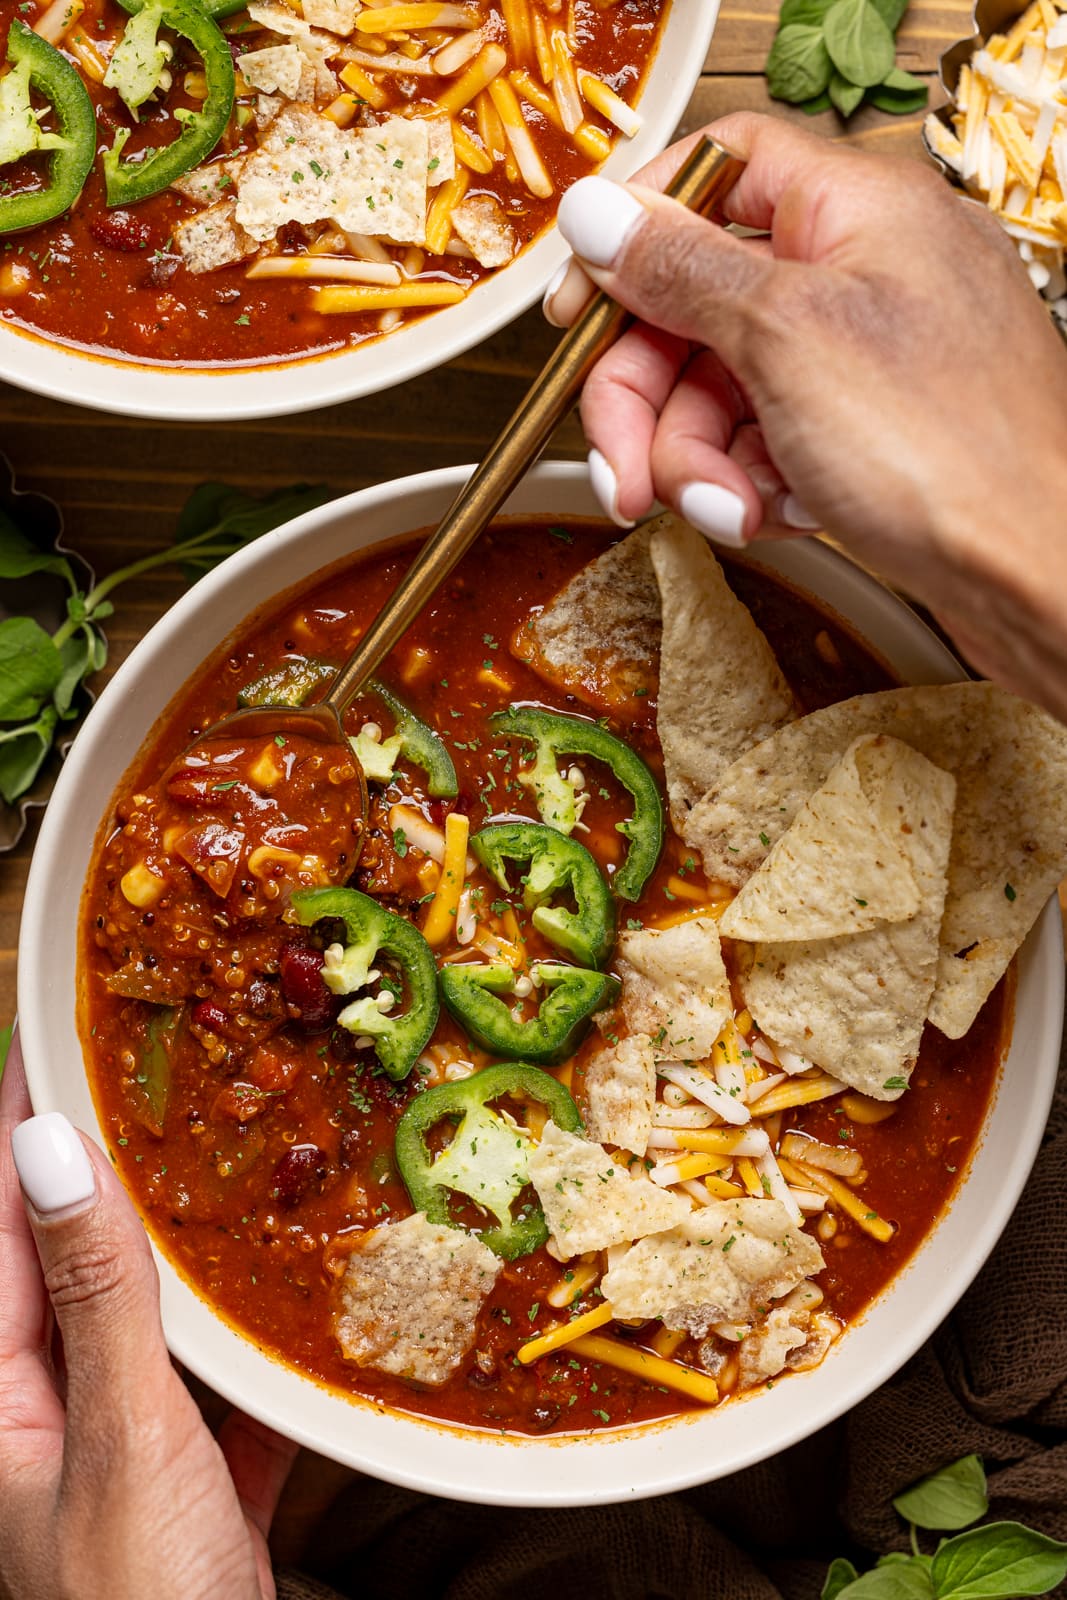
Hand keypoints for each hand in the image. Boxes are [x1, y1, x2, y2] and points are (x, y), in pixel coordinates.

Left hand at [0, 1029, 297, 1599]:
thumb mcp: (117, 1438)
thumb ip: (93, 1292)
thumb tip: (44, 1148)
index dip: (21, 1121)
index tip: (60, 1028)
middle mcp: (42, 1412)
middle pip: (76, 1259)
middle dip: (117, 1167)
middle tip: (173, 1070)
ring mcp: (118, 1448)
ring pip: (150, 1315)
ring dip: (189, 1244)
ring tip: (242, 1150)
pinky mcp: (188, 1486)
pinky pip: (215, 1384)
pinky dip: (248, 1339)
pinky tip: (297, 1289)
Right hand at [548, 113, 1066, 722]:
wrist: (1043, 576)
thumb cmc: (951, 451)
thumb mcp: (786, 338)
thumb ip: (680, 269)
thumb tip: (597, 213)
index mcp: (853, 209)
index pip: (712, 174)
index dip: (633, 236)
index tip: (575, 310)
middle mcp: (858, 273)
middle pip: (695, 305)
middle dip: (647, 400)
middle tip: (623, 472)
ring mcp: (861, 359)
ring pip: (721, 391)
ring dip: (700, 463)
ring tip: (729, 511)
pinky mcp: (863, 434)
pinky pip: (765, 444)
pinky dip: (752, 487)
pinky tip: (777, 518)